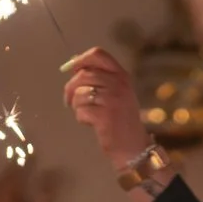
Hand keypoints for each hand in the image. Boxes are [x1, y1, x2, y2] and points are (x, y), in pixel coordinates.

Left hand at [60, 47, 152, 168]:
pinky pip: (81, 110)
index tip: (71, 70)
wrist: (133, 146)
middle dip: (71, 88)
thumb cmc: (120, 119)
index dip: (80, 60)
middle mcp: (119, 84)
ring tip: (85, 113)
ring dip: (76, 105)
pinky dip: (81, 117)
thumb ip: (99, 78)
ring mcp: (113, 99)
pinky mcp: (105, 115)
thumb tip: (74, 64)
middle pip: (83, 75)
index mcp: (122, 75)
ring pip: (79, 93)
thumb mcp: (116, 93)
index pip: (98, 55)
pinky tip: (91, 123)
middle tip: (69, 101)